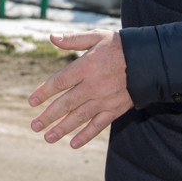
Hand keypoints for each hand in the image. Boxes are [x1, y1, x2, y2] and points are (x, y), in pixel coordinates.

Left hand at [28, 30, 133, 147]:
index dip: (44, 92)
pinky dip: (86, 135)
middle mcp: (93, 86)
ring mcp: (104, 100)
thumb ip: (73, 39)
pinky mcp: (115, 109)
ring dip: (62, 129)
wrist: (149, 61)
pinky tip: (73, 143)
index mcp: (86, 67)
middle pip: (66, 104)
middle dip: (48, 116)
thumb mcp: (96, 37)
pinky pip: (98, 125)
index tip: (31, 102)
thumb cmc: (119, 46)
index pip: (59, 82)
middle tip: (34, 126)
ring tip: (47, 137)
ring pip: (79, 117)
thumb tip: (51, 37)